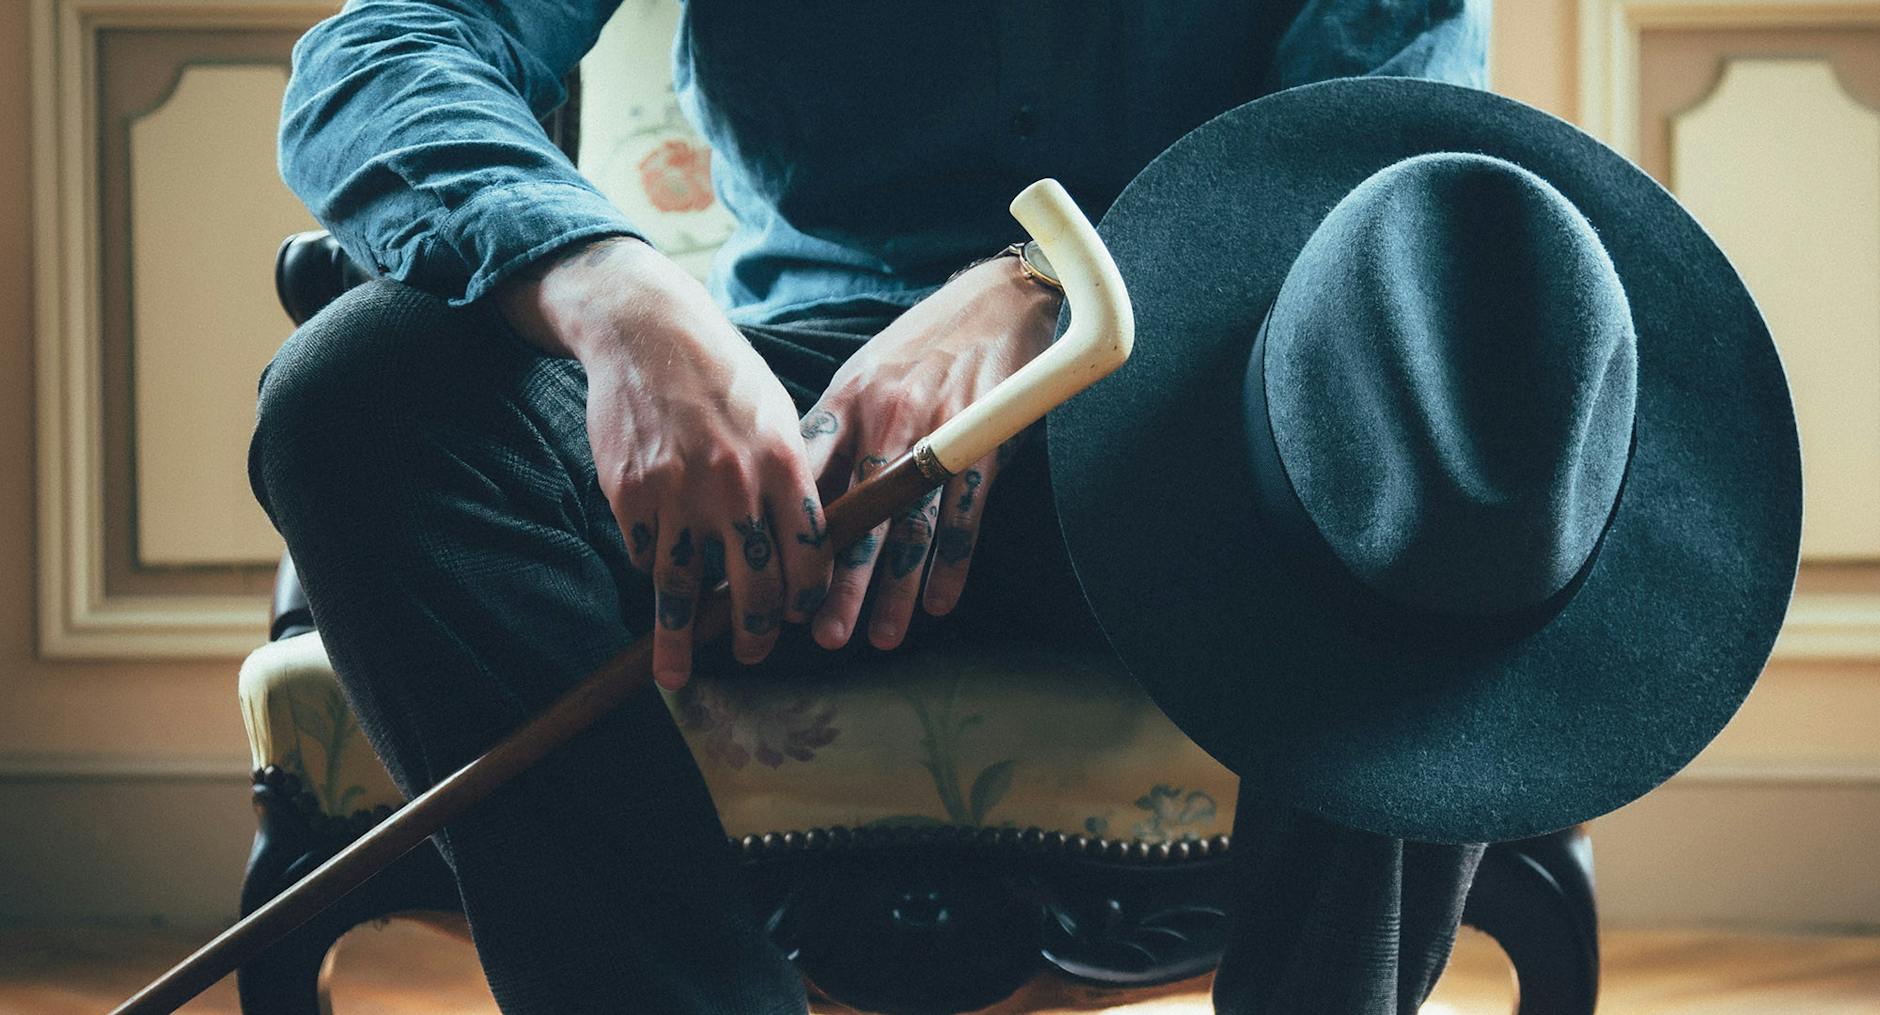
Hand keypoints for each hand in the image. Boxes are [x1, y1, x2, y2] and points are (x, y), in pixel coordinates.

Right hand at [496, 236, 833, 689]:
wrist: (649, 333)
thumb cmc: (724, 376)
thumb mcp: (778, 416)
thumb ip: (795, 479)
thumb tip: (810, 545)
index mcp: (783, 464)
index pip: (808, 556)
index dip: (806, 599)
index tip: (800, 619)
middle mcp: (735, 485)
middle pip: (752, 585)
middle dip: (753, 632)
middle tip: (751, 651)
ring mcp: (678, 492)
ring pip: (684, 587)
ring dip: (682, 637)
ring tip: (679, 671)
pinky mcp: (630, 493)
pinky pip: (644, 554)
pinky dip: (653, 570)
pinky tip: (656, 578)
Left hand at [800, 254, 1060, 650]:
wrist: (998, 299)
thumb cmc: (921, 344)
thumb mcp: (862, 374)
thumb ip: (832, 433)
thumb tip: (797, 498)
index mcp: (847, 403)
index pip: (806, 479)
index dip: (787, 534)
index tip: (770, 582)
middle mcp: (886, 422)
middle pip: (857, 517)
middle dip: (839, 583)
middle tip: (821, 635)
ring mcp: (938, 437)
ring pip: (910, 528)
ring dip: (895, 589)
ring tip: (880, 637)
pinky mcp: (984, 447)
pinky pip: (963, 517)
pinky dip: (951, 563)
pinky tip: (937, 602)